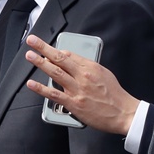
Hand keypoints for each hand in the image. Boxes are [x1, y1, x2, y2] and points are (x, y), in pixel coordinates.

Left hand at [23, 34, 139, 135]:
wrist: (124, 113)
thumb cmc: (115, 95)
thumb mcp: (104, 73)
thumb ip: (87, 66)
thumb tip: (72, 60)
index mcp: (91, 67)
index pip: (69, 55)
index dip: (55, 50)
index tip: (45, 47)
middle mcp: (83, 76)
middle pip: (60, 59)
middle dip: (43, 48)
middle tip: (32, 41)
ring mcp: (77, 90)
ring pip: (55, 73)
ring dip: (40, 63)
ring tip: (30, 56)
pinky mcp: (74, 104)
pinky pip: (54, 94)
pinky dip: (41, 89)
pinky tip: (32, 84)